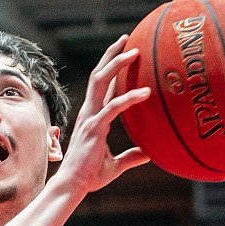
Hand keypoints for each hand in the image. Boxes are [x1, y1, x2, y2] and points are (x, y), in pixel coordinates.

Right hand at [54, 35, 150, 193]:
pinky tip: (146, 92)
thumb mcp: (115, 165)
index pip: (103, 86)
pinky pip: (113, 107)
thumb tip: (150, 154)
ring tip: (135, 51)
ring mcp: (90, 118)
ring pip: (101, 82)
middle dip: (112, 55)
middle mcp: (89, 112)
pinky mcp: (94, 128)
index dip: (113, 67)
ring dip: (117, 64)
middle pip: (98, 75)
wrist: (74, 187)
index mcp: (93, 117)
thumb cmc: (90, 177)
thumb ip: (132, 156)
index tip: (127, 50)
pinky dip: (129, 98)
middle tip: (129, 38)